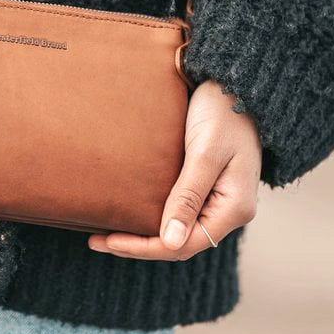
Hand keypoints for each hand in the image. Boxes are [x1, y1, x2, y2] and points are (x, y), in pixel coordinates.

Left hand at [88, 79, 261, 259]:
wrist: (236, 86)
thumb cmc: (222, 114)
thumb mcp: (204, 153)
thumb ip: (188, 196)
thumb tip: (171, 242)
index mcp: (234, 208)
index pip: (184, 245)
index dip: (145, 248)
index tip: (109, 241)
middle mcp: (228, 210)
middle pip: (179, 242)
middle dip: (138, 245)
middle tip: (97, 240)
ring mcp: (218, 199)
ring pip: (178, 230)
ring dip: (144, 234)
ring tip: (106, 232)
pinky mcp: (207, 186)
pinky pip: (178, 211)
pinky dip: (153, 216)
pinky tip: (130, 211)